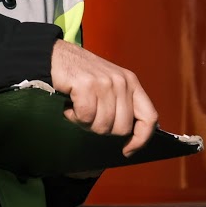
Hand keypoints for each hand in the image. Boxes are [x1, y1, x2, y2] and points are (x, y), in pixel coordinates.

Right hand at [50, 40, 158, 155]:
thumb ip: (123, 105)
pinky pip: (85, 117)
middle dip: (102, 128)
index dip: (141, 139)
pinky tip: (71, 105)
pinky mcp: (87, 85)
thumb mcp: (110, 85)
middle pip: (121, 128)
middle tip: (90, 116)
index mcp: (131, 83)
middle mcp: (122, 82)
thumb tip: (133, 135)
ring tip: (79, 107)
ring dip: (85, 122)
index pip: (149, 117)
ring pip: (102, 125)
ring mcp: (105, 83)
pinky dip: (74, 117)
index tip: (128, 150)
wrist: (56, 56)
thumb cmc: (82, 75)